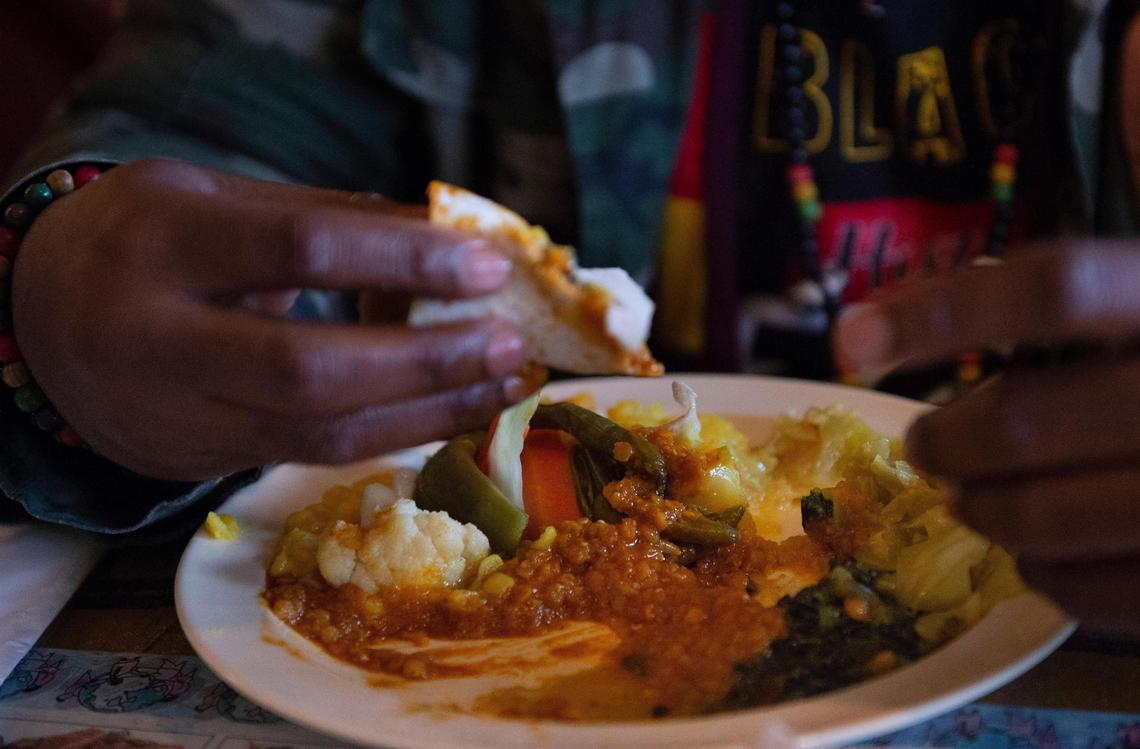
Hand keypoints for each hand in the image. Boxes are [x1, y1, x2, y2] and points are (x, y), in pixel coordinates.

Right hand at [13, 159, 529, 479]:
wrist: (39, 321)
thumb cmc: (146, 240)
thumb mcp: (217, 200)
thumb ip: (324, 217)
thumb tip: (446, 237)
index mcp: (164, 241)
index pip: (300, 251)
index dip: (403, 260)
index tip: (487, 265)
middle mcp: (160, 337)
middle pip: (311, 370)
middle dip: (428, 362)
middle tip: (511, 343)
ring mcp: (176, 414)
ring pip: (319, 432)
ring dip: (430, 412)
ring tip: (506, 384)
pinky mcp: (199, 461)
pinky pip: (312, 455)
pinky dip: (394, 433)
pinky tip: (453, 409)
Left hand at [835, 241, 1139, 636]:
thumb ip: (1076, 293)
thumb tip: (896, 304)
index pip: (1056, 288)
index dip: (939, 312)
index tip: (850, 341)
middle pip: (1027, 419)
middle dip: (946, 441)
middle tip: (925, 447)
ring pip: (1048, 516)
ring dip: (982, 511)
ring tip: (969, 498)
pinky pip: (1095, 592)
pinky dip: (1042, 575)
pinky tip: (1035, 553)